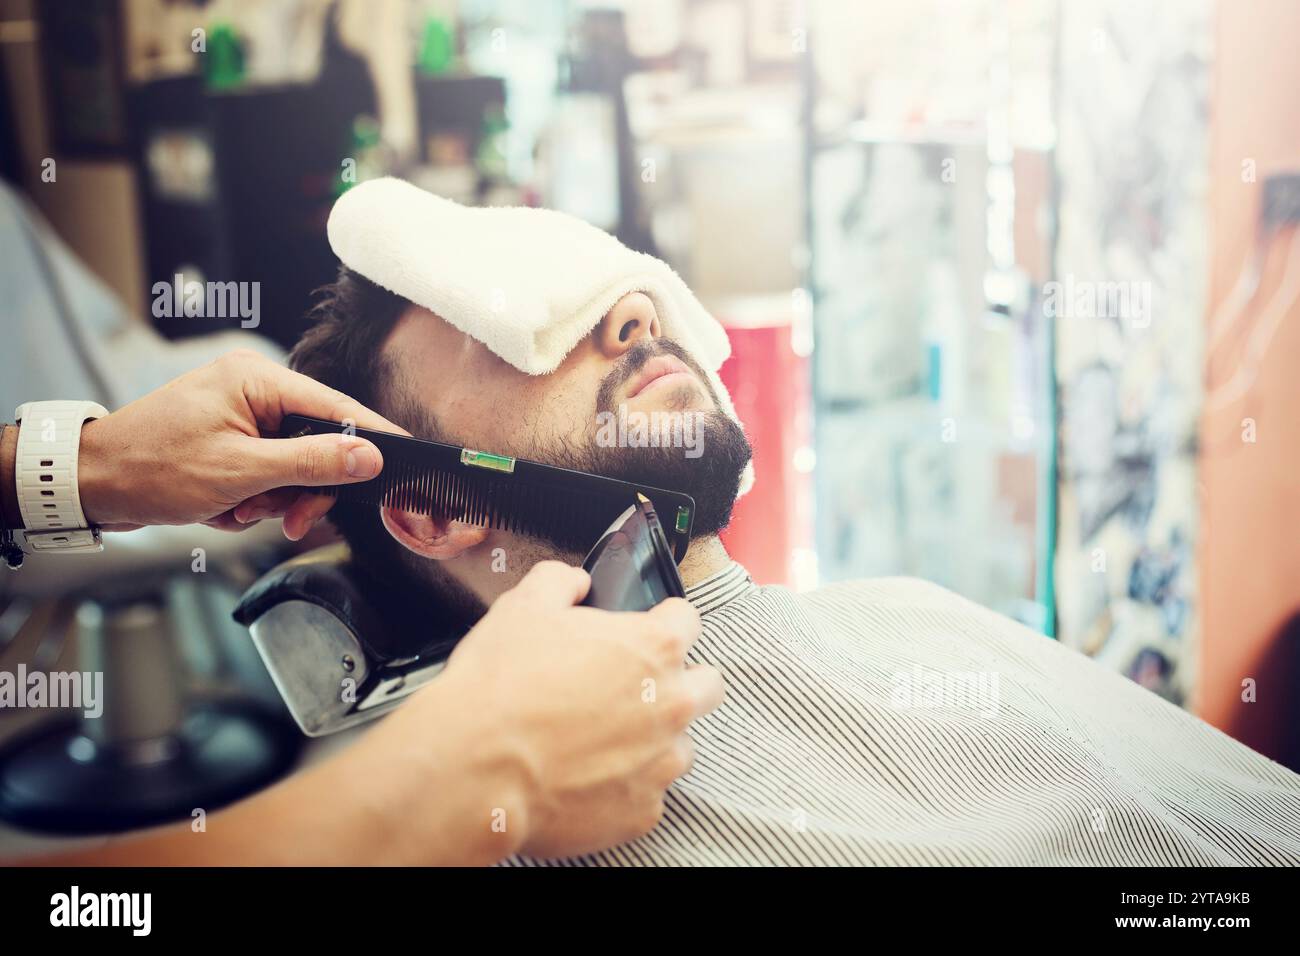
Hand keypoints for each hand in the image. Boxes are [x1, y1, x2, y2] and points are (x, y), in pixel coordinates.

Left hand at [75, 349, 407, 538]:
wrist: (91, 485)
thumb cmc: (153, 467)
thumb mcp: (242, 472)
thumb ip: (312, 463)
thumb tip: (369, 457)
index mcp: (257, 380)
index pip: (336, 408)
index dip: (373, 436)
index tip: (406, 457)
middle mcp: (253, 391)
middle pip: (317, 443)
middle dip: (303, 487)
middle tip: (292, 519)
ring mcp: (241, 418)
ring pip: (293, 466)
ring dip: (273, 500)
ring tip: (237, 511)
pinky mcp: (231, 443)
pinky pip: (268, 475)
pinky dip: (253, 500)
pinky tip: (224, 508)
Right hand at [366, 561, 725, 862]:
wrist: (474, 769)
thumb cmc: (500, 687)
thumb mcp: (523, 607)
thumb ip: (559, 581)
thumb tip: (573, 581)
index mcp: (652, 647)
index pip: (687, 619)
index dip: (662, 620)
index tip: (645, 630)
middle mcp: (670, 705)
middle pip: (706, 684)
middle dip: (680, 681)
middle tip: (634, 687)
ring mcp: (660, 763)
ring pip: (681, 745)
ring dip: (653, 739)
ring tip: (601, 740)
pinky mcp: (641, 812)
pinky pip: (648, 796)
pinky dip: (625, 788)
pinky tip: (586, 779)